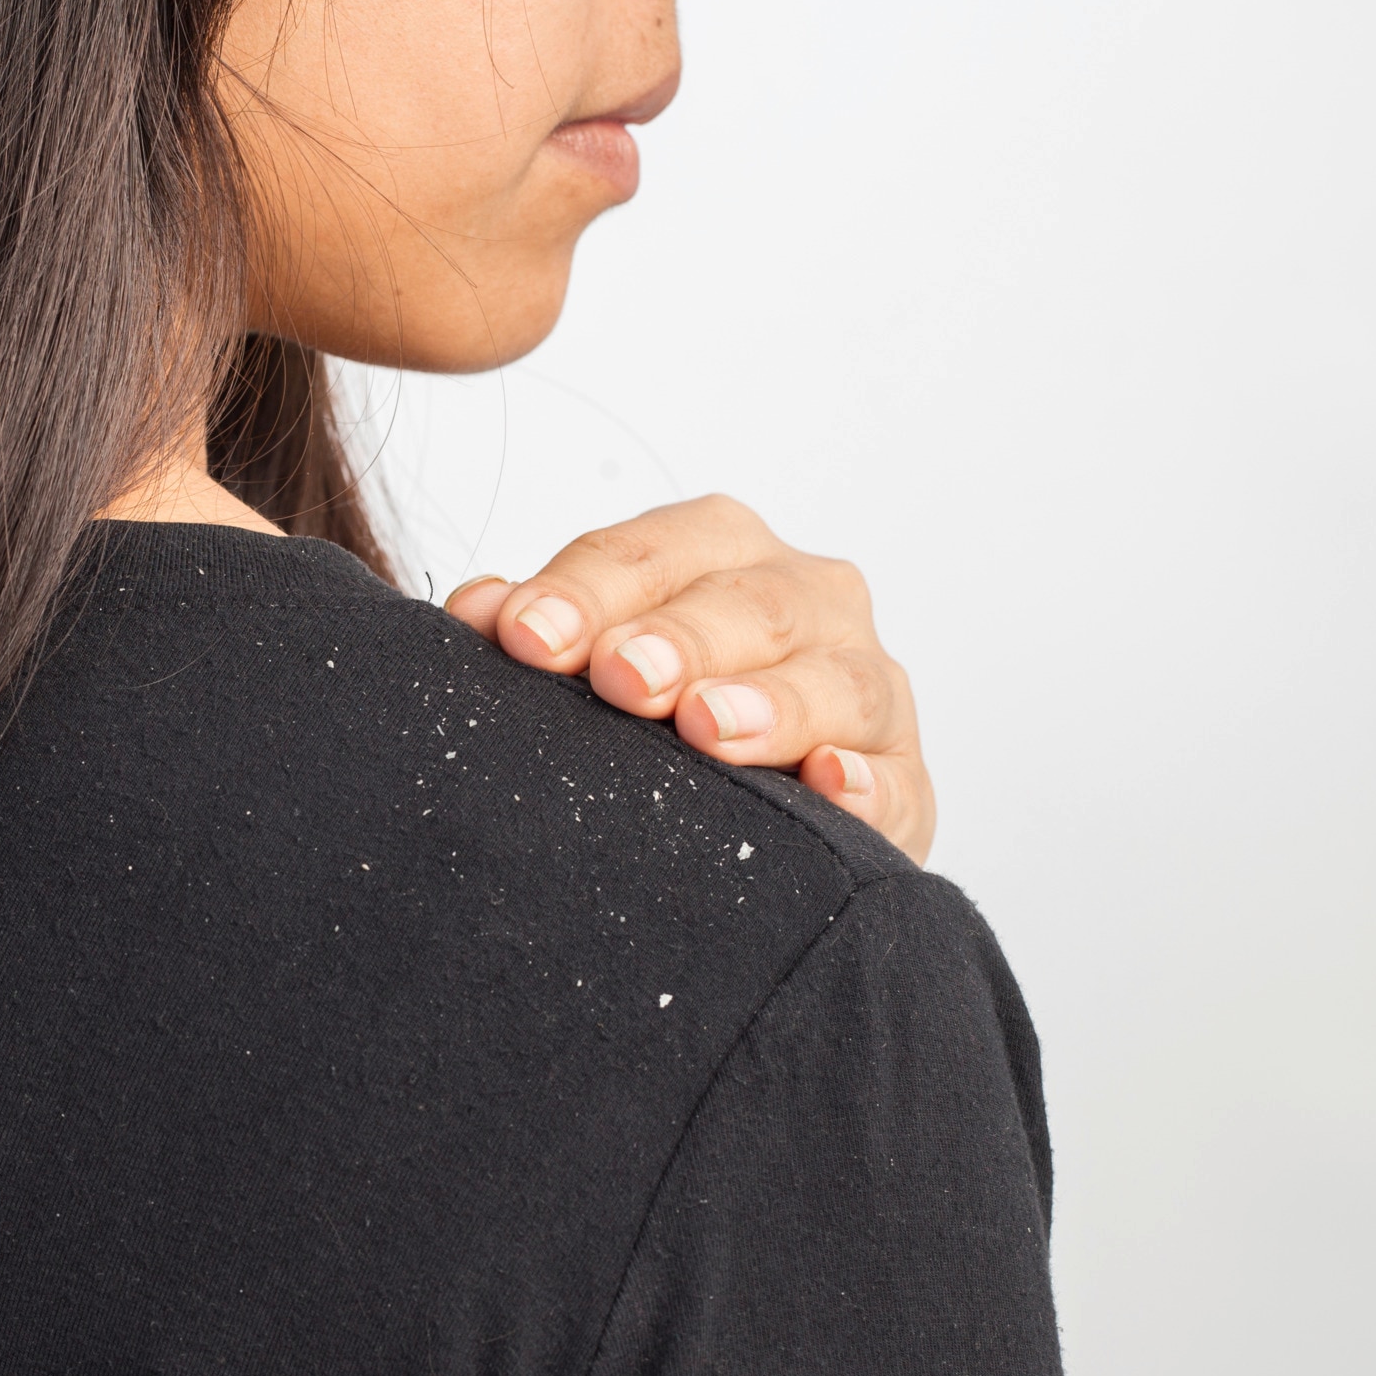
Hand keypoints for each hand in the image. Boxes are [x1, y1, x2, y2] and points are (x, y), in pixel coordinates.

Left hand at [443, 495, 934, 863]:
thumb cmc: (656, 720)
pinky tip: (829, 785)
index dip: (586, 589)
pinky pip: (893, 781)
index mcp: (720, 554)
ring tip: (707, 727)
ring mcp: (866, 690)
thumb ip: (542, 631)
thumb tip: (474, 611)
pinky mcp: (901, 783)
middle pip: (752, 604)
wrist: (749, 821)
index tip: (524, 636)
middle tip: (620, 677)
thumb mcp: (594, 664)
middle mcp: (808, 602)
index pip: (651, 554)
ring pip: (837, 681)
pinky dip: (863, 782)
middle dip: (680, 638)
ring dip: (772, 703)